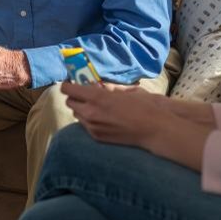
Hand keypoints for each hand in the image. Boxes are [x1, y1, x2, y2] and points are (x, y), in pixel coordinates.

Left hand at [63, 82, 212, 169]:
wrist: (153, 128)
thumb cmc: (142, 106)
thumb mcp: (123, 91)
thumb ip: (106, 88)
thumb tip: (96, 86)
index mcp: (97, 98)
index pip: (69, 89)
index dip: (68, 84)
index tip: (72, 82)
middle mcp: (90, 113)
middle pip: (69, 102)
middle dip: (74, 96)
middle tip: (83, 93)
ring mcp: (92, 127)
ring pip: (76, 114)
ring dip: (81, 108)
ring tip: (94, 106)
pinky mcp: (97, 137)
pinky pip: (85, 125)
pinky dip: (88, 119)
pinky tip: (102, 117)